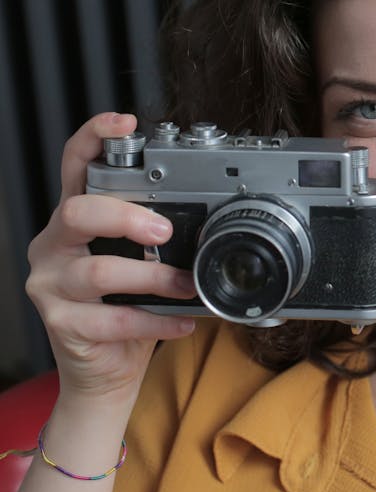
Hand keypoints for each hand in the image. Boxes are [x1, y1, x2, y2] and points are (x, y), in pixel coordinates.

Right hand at [25, 113, 197, 402]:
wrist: (104, 369)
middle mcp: (54, 245)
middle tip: (164, 230)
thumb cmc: (127, 306)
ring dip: (152, 277)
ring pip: (98, 270)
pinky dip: (155, 321)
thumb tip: (209, 214)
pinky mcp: (60, 323)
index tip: (123, 122)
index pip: (74, 167)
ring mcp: (50, 284)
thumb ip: (158, 233)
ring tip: (185, 284)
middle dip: (126, 215)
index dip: (93, 138)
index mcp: (75, 221)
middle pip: (77, 211)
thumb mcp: (141, 260)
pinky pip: (111, 320)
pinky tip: (181, 322)